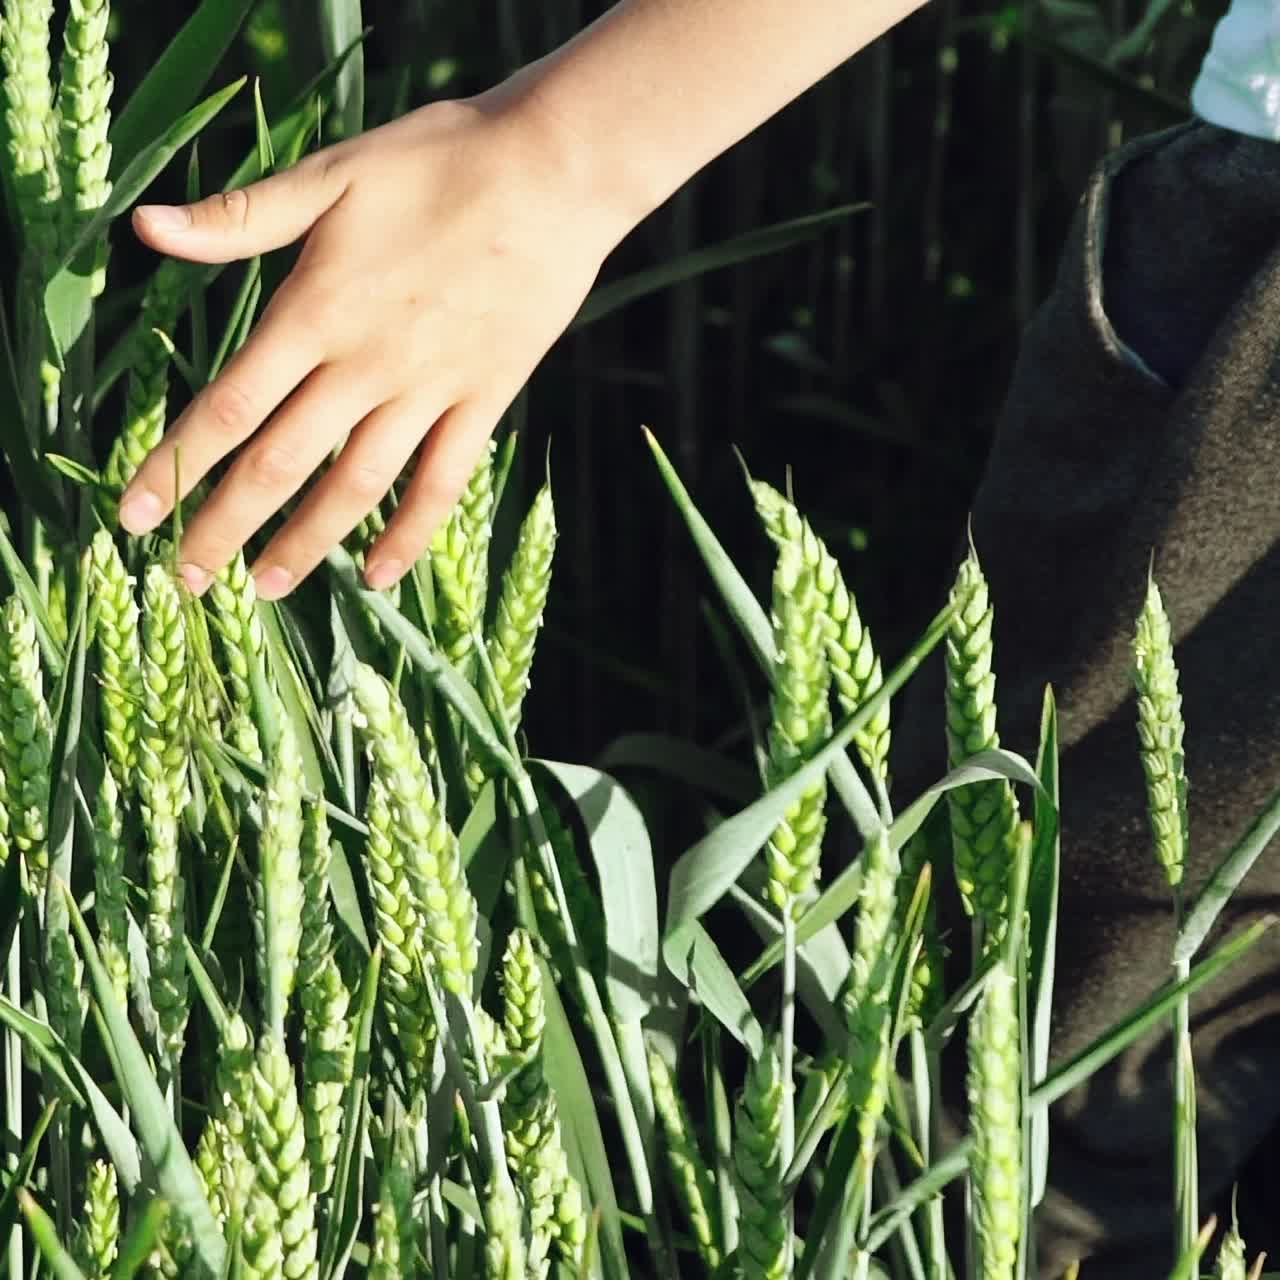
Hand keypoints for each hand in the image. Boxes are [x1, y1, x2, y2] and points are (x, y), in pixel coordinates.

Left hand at [120, 90, 617, 598]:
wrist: (552, 174)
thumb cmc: (437, 162)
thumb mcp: (330, 173)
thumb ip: (240, 217)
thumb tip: (145, 228)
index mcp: (317, 311)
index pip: (230, 405)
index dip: (177, 464)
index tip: (135, 516)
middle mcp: (366, 365)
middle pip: (282, 463)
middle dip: (226, 525)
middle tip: (189, 582)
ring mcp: (429, 391)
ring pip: (357, 486)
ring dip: (308, 541)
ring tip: (268, 589)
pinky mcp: (483, 401)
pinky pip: (442, 482)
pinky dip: (410, 534)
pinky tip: (379, 575)